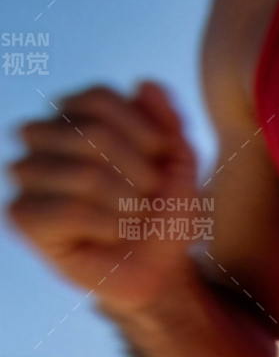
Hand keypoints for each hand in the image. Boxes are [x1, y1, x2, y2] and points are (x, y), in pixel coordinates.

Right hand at [7, 81, 202, 315]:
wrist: (161, 272)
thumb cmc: (164, 215)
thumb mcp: (179, 165)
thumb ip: (168, 122)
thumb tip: (146, 83)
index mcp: (71, 115)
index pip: (99, 98)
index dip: (145, 134)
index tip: (163, 164)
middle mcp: (39, 138)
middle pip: (93, 134)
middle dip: (140, 175)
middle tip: (146, 202)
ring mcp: (25, 175)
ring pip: (85, 174)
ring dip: (127, 206)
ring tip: (129, 220)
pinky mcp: (21, 217)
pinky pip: (70, 211)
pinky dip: (108, 228)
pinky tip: (110, 237)